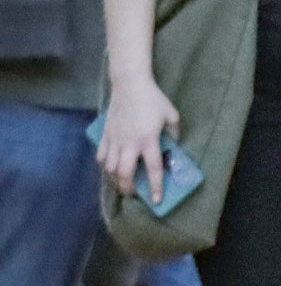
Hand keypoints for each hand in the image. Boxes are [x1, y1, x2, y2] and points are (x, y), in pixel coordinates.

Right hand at [98, 75, 178, 205]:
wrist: (129, 84)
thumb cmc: (153, 100)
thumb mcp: (171, 116)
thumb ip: (174, 134)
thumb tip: (173, 148)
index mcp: (148, 140)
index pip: (153, 169)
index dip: (156, 187)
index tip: (157, 200)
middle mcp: (129, 143)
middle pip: (125, 173)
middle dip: (129, 188)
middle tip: (135, 194)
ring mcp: (114, 139)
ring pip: (109, 168)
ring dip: (115, 180)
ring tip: (122, 184)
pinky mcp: (105, 134)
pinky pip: (101, 156)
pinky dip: (104, 166)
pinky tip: (110, 169)